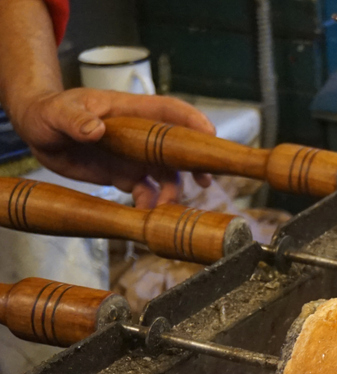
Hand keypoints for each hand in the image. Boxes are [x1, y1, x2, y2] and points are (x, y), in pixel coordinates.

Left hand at [9, 88, 214, 208]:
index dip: (192, 120)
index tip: (209, 134)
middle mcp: (140, 134)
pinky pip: (147, 192)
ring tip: (163, 207)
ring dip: (171, 191)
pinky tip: (145, 213)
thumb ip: (75, 119)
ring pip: (167, 174)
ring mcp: (136, 156)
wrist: (40, 132)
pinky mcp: (127, 175)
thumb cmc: (48, 112)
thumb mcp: (57, 113)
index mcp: (129, 111)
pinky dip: (151, 204)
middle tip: (204, 181)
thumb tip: (95, 129)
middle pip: (178, 147)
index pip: (168, 110)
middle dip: (195, 163)